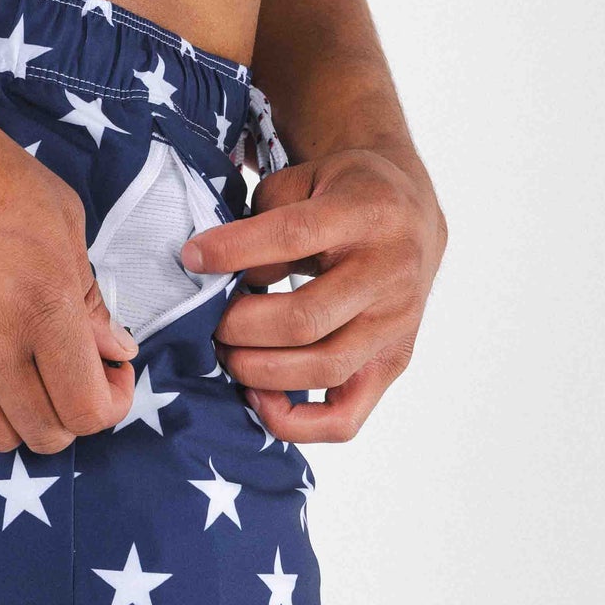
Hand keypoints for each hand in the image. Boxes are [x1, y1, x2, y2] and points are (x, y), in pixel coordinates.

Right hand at [0, 76, 137, 452]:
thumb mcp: (59, 217)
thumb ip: (90, 296)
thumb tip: (115, 350)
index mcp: (42, 306)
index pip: (88, 410)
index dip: (113, 403)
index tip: (112, 373)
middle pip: (46, 437)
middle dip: (74, 417)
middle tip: (76, 376)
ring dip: (26, 418)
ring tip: (32, 373)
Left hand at [180, 148, 446, 441]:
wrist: (412, 216)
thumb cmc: (343, 199)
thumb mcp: (304, 183)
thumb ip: (263, 220)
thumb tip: (217, 276)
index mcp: (368, 213)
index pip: (293, 237)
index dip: (233, 251)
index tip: (192, 258)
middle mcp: (391, 273)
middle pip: (304, 319)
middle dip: (240, 327)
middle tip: (211, 322)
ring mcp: (396, 324)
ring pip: (322, 369)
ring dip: (257, 371)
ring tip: (227, 353)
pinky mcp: (392, 363)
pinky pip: (344, 419)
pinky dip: (294, 421)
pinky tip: (258, 397)